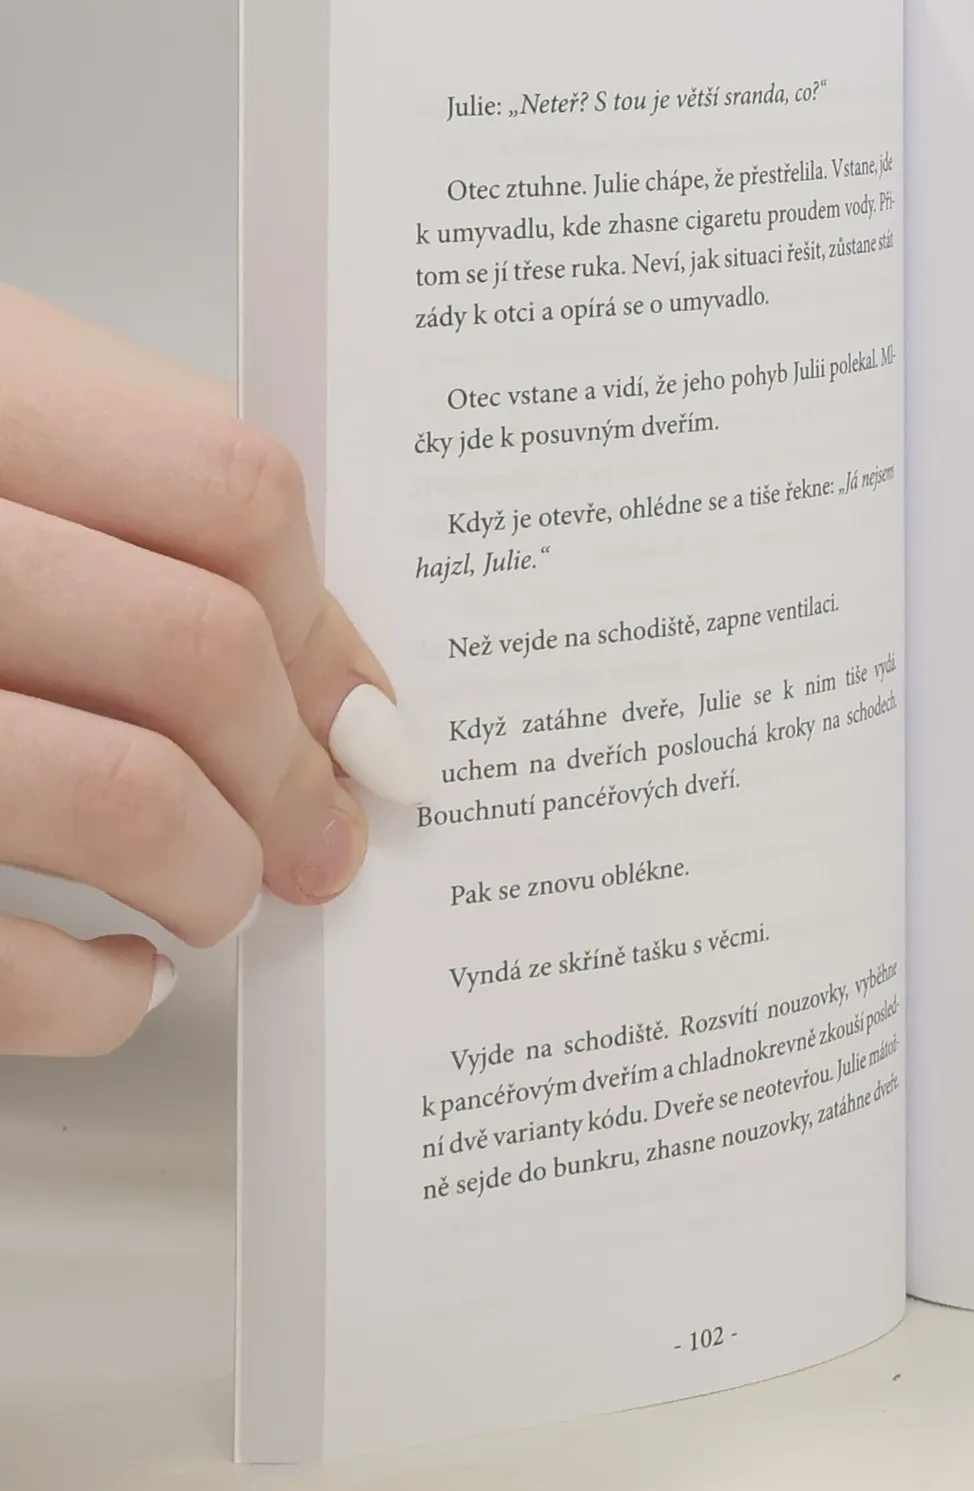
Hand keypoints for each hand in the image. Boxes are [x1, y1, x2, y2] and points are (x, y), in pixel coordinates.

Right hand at [0, 287, 431, 1054]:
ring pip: (124, 802)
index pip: (228, 495)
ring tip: (219, 891)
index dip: (327, 621)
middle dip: (296, 770)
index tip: (364, 710)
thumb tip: (345, 683)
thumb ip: (138, 510)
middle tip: (327, 829)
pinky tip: (113, 973)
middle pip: (194, 654)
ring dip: (218, 875)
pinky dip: (93, 996)